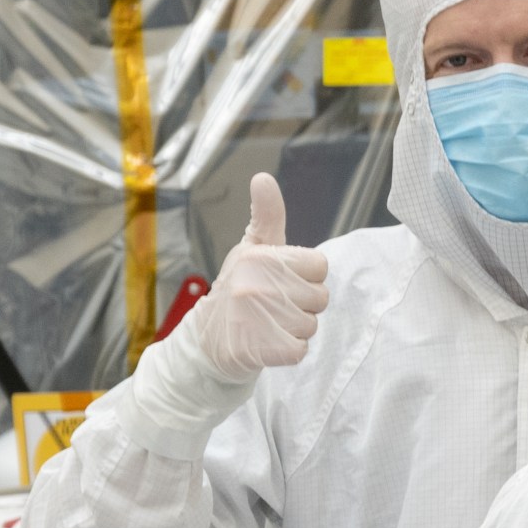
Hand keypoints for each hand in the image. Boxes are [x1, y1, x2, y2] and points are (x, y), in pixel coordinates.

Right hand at [181, 173, 329, 374]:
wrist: (206, 341)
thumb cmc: (237, 289)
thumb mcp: (251, 249)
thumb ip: (267, 215)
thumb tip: (263, 177)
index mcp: (259, 257)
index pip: (320, 265)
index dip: (305, 276)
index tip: (280, 280)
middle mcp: (256, 284)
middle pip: (321, 297)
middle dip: (302, 304)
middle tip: (271, 305)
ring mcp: (258, 318)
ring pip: (312, 324)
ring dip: (295, 328)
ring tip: (266, 323)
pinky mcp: (262, 349)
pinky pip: (301, 349)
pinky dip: (289, 350)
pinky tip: (265, 342)